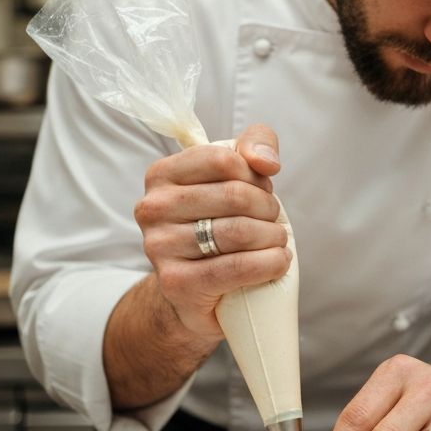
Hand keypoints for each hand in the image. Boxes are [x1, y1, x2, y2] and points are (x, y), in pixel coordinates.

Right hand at [133, 123, 291, 339]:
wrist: (193, 285)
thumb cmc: (218, 221)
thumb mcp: (235, 173)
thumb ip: (255, 144)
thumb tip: (266, 161)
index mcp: (161, 175)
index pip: (223, 159)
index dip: (255, 175)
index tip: (261, 190)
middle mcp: (152, 208)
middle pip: (235, 196)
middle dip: (268, 208)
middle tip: (273, 220)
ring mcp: (160, 247)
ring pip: (239, 232)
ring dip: (274, 237)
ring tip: (277, 241)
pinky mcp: (177, 283)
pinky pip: (238, 267)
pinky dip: (271, 263)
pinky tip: (277, 262)